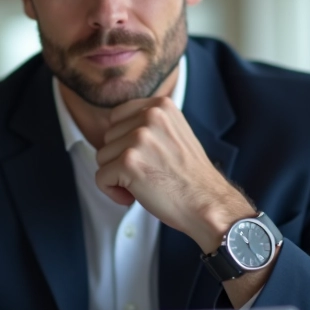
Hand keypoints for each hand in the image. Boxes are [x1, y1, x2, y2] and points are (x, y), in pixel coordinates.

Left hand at [94, 96, 255, 252]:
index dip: (124, 142)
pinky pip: (101, 178)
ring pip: (102, 157)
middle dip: (120, 159)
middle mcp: (150, 116)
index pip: (117, 118)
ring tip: (144, 184)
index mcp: (161, 105)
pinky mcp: (128, 162)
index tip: (144, 158)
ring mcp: (139, 138)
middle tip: (147, 173)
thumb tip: (114, 128)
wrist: (208, 204)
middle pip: (108, 137)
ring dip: (117, 176)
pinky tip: (134, 196)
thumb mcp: (174, 133)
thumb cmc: (190, 177)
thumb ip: (148, 125)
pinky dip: (113, 192)